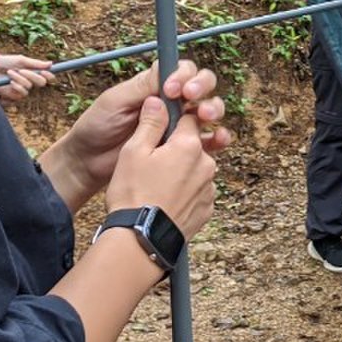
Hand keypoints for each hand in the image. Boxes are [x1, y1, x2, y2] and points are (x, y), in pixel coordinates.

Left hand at [0, 53, 53, 103]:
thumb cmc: (6, 63)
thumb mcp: (20, 60)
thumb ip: (35, 63)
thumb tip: (51, 63)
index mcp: (34, 72)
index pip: (48, 76)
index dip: (49, 75)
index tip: (46, 71)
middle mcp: (30, 82)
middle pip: (41, 82)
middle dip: (32, 76)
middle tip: (21, 70)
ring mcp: (23, 90)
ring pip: (29, 87)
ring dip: (20, 79)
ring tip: (10, 73)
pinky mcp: (15, 97)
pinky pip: (21, 94)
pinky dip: (16, 86)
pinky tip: (9, 82)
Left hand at [56, 60, 230, 200]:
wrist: (89, 162)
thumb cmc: (97, 127)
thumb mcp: (115, 101)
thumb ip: (142, 87)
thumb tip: (167, 72)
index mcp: (155, 86)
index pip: (182, 70)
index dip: (183, 75)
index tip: (171, 89)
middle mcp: (171, 102)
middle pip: (202, 86)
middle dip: (202, 87)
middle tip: (190, 98)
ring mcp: (178, 125)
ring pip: (208, 109)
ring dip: (212, 108)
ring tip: (204, 116)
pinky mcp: (181, 149)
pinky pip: (206, 141)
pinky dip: (217, 138)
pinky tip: (217, 139)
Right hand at [104, 96, 217, 240]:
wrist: (139, 240)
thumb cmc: (132, 195)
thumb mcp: (133, 152)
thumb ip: (149, 123)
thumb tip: (158, 101)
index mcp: (189, 146)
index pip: (188, 118)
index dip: (172, 121)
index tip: (159, 129)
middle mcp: (206, 165)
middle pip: (193, 145)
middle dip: (176, 149)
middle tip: (152, 163)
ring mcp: (208, 189)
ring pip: (196, 169)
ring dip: (182, 172)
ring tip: (156, 186)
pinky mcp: (207, 209)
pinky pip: (198, 191)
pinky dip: (185, 193)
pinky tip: (165, 200)